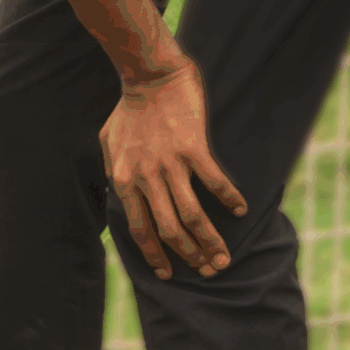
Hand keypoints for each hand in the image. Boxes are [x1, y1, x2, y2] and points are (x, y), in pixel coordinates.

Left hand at [102, 59, 246, 280]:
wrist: (149, 76)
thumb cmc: (128, 110)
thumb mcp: (109, 146)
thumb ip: (116, 173)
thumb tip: (120, 193)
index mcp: (124, 182)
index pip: (139, 230)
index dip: (154, 255)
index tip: (167, 274)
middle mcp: (146, 179)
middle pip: (168, 230)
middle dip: (189, 256)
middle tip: (208, 272)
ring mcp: (170, 165)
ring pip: (191, 214)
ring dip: (210, 240)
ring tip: (224, 257)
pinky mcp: (194, 148)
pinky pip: (213, 180)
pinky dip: (228, 197)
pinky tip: (241, 210)